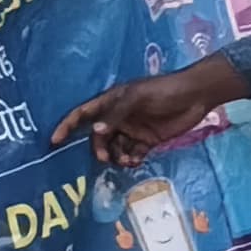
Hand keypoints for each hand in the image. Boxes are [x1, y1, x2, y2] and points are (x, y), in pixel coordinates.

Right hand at [49, 56, 247, 164]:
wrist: (196, 95)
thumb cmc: (164, 90)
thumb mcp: (137, 98)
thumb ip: (116, 114)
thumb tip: (95, 132)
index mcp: (111, 102)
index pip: (83, 114)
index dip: (67, 126)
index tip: (55, 141)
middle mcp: (119, 116)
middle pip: (99, 137)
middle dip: (99, 149)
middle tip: (107, 158)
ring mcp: (133, 129)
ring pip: (115, 148)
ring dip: (117, 156)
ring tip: (127, 160)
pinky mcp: (149, 139)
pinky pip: (132, 153)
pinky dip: (131, 159)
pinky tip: (136, 161)